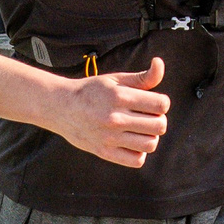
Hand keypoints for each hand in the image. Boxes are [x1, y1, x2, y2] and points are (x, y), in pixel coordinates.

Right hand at [51, 57, 170, 167]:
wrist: (61, 107)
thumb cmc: (92, 91)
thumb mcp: (115, 79)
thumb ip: (142, 76)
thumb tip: (159, 63)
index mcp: (120, 96)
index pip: (161, 104)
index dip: (162, 103)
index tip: (153, 103)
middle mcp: (115, 117)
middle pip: (159, 125)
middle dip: (158, 119)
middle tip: (147, 117)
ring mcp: (109, 137)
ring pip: (151, 144)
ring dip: (150, 136)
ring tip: (140, 130)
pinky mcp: (104, 152)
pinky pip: (136, 160)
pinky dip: (139, 152)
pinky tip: (131, 142)